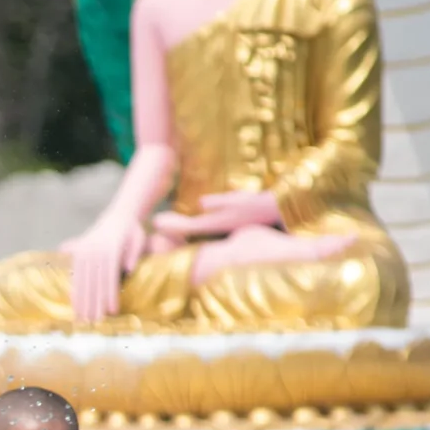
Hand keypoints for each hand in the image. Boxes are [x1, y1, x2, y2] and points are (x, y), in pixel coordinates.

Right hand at [57, 217, 149, 326]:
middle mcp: (95, 250)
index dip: (110, 295)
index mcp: (110, 248)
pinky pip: (76, 276)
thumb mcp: (139, 238)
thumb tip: (129, 270)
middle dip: (94, 303)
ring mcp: (85, 251)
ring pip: (83, 280)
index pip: (110, 277)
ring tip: (83, 319)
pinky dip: (75, 292)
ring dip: (82, 301)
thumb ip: (134, 252)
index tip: (112, 311)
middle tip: (95, 322)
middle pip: (94, 282)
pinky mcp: (78, 253)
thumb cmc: (132, 231)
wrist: (118, 216)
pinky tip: (75, 306)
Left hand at [149, 189, 282, 240]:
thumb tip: (201, 203)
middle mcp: (216, 225)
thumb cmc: (258, 204)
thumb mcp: (239, 201)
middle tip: (153, 222)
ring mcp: (220, 224)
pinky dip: (190, 223)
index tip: (155, 222)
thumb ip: (219, 203)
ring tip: (163, 221)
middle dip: (171, 226)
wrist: (276, 211)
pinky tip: (186, 219)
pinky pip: (202, 224)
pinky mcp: (225, 222)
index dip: (171, 225)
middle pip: (188, 228)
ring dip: (179, 225)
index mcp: (217, 222)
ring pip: (194, 227)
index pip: (188, 226)